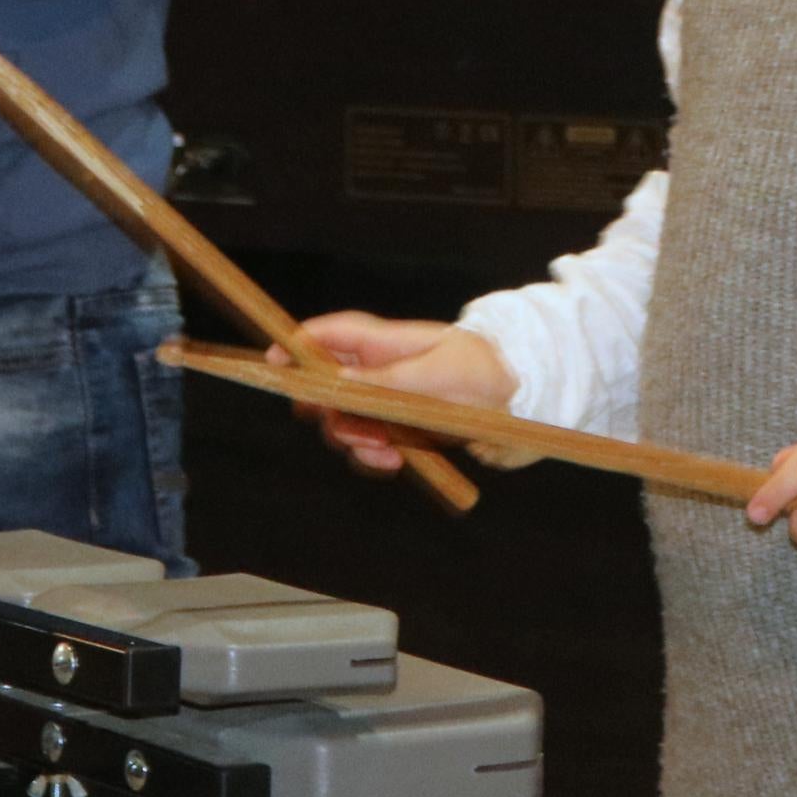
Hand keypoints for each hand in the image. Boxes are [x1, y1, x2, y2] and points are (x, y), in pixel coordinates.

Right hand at [295, 312, 515, 478]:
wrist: (524, 396)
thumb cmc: (483, 368)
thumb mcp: (435, 371)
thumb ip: (386, 380)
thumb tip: (336, 385)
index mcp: (384, 342)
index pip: (328, 336)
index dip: (296, 346)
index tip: (272, 364)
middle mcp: (379, 370)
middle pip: (326, 388)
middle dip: (330, 412)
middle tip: (349, 427)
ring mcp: (389, 399)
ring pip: (346, 422)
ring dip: (356, 439)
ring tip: (386, 451)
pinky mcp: (404, 427)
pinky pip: (372, 443)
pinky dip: (376, 455)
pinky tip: (395, 460)